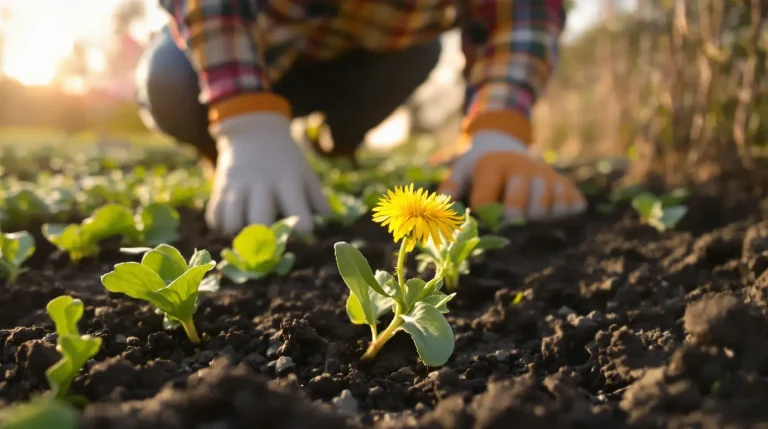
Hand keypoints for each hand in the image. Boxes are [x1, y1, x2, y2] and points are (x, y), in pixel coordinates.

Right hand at [206, 112, 329, 234]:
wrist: (254, 132)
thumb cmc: (286, 160)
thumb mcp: (305, 173)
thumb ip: (318, 199)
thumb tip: (332, 222)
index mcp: (287, 179)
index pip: (298, 212)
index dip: (303, 228)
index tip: (304, 232)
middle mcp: (261, 183)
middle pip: (259, 220)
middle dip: (264, 237)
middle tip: (269, 239)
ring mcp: (238, 185)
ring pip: (233, 222)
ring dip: (241, 234)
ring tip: (248, 232)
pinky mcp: (220, 188)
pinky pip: (215, 217)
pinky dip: (222, 226)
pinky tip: (233, 223)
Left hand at [438, 130, 585, 221]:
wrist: (501, 144)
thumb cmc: (476, 167)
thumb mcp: (460, 171)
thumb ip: (449, 188)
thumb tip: (444, 206)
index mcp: (492, 166)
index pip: (487, 201)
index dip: (483, 217)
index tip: (484, 223)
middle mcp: (520, 167)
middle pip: (522, 201)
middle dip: (514, 218)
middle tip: (512, 225)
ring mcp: (542, 173)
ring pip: (549, 201)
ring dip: (541, 217)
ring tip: (532, 221)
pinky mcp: (559, 179)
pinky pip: (570, 197)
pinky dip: (568, 209)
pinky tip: (561, 217)